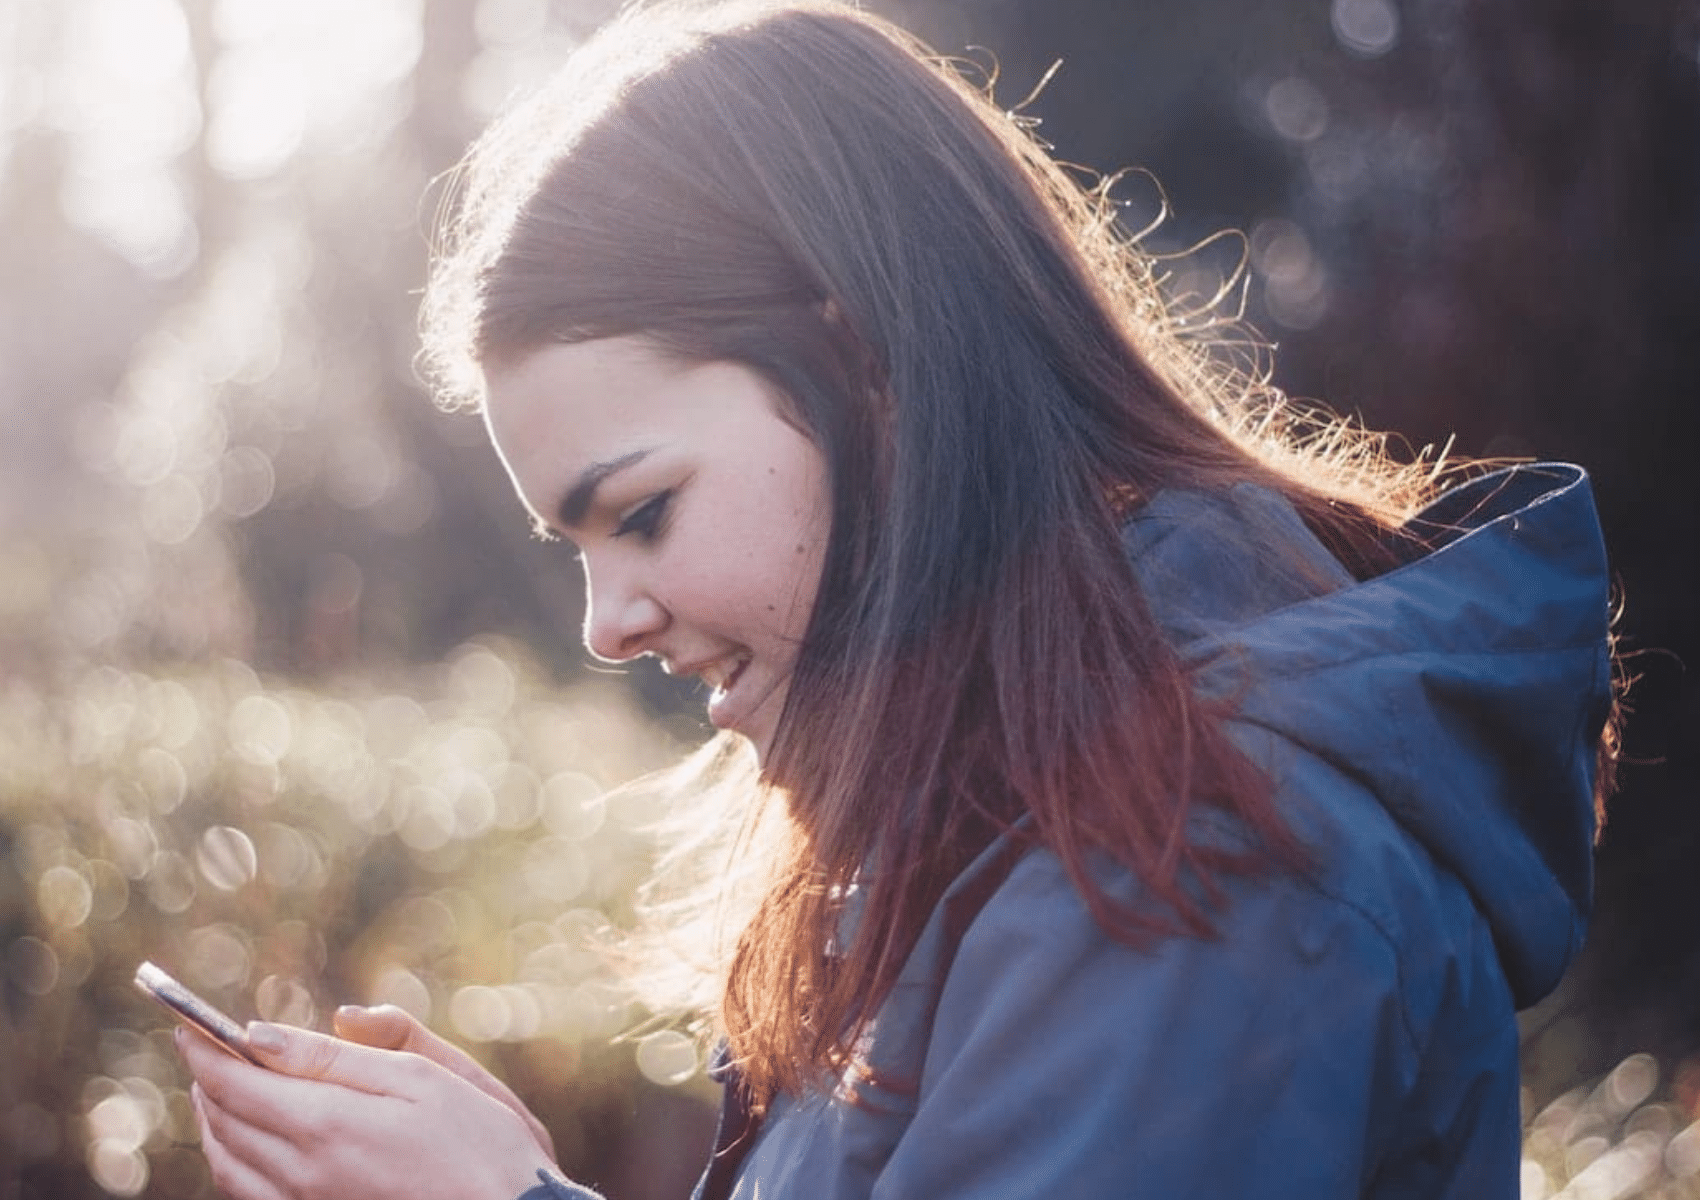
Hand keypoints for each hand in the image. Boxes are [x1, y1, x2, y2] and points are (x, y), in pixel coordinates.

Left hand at [179, 1020, 557, 1199]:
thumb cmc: (483, 1143)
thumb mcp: (423, 1077)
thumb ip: (341, 1055)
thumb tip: (263, 1034)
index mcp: (326, 1124)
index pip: (236, 1080)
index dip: (204, 1048)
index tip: (186, 1022)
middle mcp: (302, 1173)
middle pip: (223, 1122)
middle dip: (207, 1079)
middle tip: (202, 1048)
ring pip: (228, 1165)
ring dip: (214, 1122)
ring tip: (217, 1091)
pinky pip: (249, 1196)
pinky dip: (233, 1162)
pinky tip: (248, 1146)